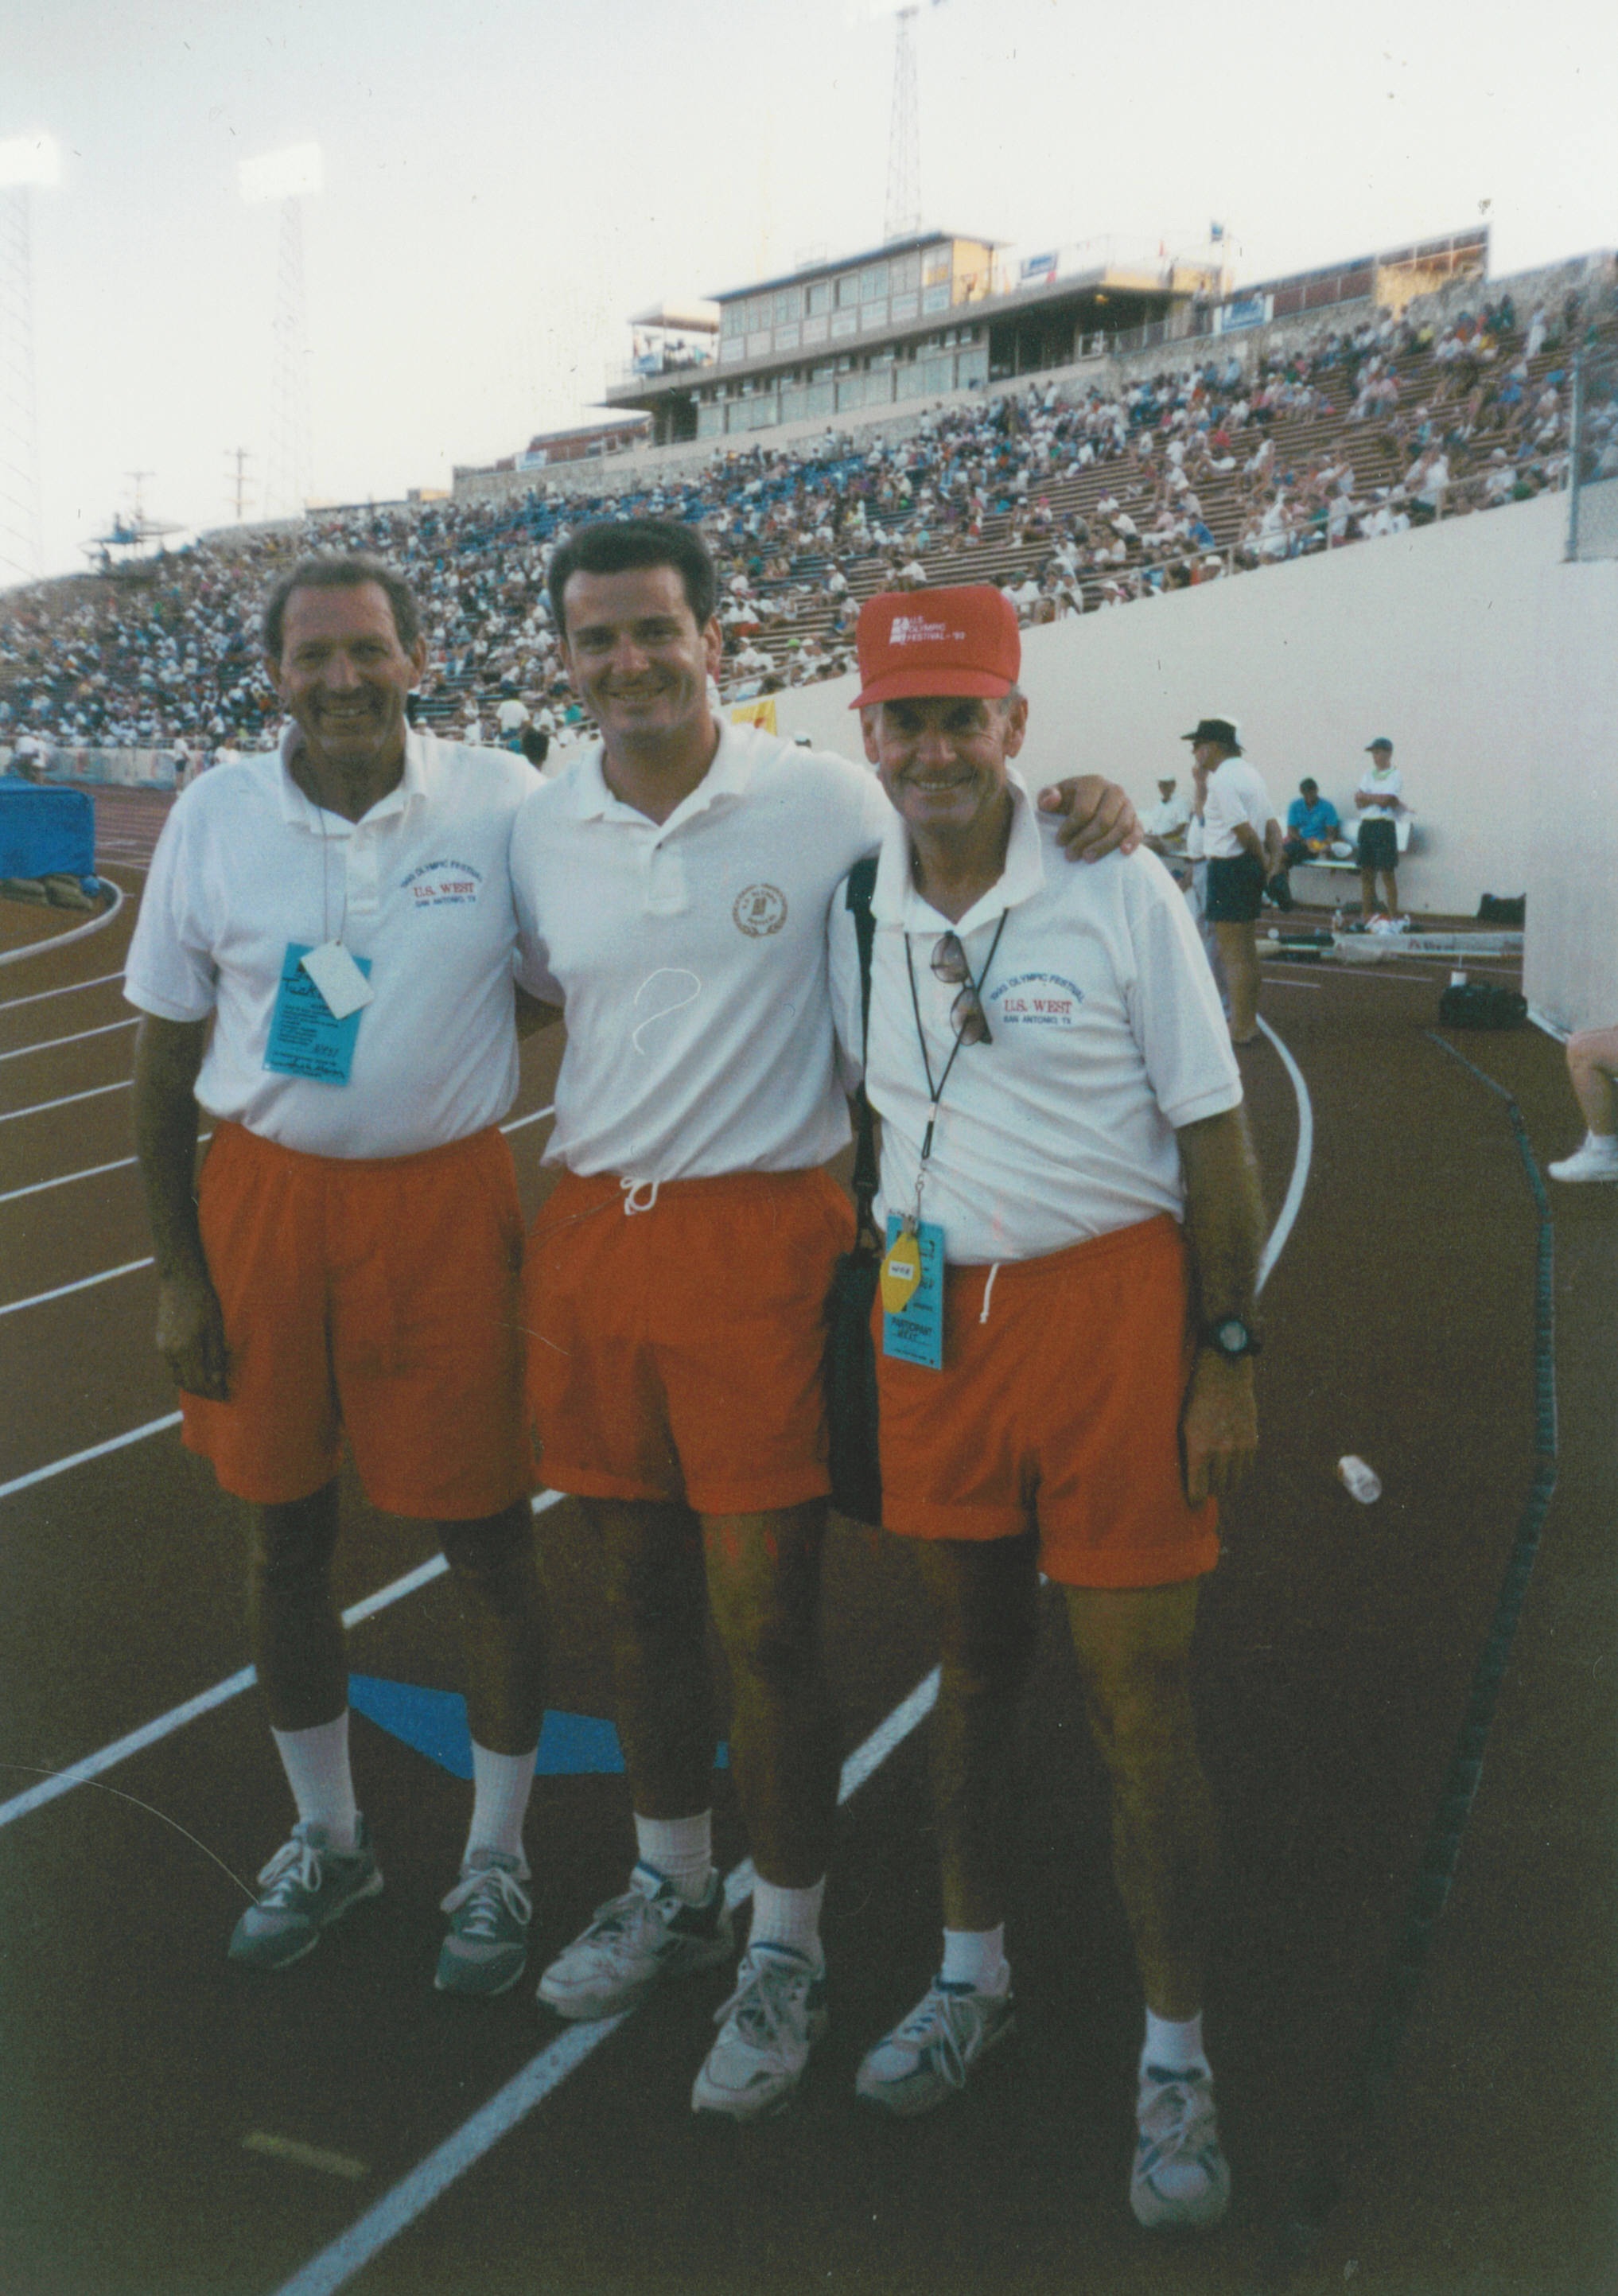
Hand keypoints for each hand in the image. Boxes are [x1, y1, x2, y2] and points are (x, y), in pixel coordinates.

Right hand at [155, 1268, 229, 1400]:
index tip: (226, 1395)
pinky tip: (198, 1366)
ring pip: (178, 1375)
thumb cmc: (203, 1301)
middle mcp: (170, 1352)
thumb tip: (216, 1382)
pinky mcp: (160, 1341)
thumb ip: (215, 1357)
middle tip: (220, 1391)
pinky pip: (173, 1364)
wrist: (179, 1281)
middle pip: (186, 1383)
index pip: (199, 1382)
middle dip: (204, 1391)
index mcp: (186, 1349)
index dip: (213, 1392)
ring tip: (211, 1381)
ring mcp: (162, 1347)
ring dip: (193, 1382)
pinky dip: (185, 1370)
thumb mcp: (215, 1328)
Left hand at [1038, 776, 1141, 860]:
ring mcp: (1127, 805)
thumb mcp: (1052, 797)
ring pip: (1121, 827)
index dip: (1070, 828)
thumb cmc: (1066, 802)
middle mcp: (1114, 791)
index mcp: (1094, 783)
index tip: (1059, 842)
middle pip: (1103, 820)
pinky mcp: (1136, 819)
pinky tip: (1123, 852)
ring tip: (1088, 858)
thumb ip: (1046, 797)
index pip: (1084, 810)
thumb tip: (1052, 800)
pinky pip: (1137, 831)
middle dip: (1085, 840)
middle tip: (1070, 856)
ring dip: (1104, 846)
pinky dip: (1132, 842)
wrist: (1087, 804)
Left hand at [1180, 1352, 1256, 1504]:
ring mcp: (1239, 1447)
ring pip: (1234, 1481)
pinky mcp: (1252, 1441)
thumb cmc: (1195, 1400)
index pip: (1199, 1489)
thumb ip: (1186, 1453)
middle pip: (1218, 1488)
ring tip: (1216, 1472)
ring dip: (1225, 1480)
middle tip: (1204, 1484)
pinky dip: (1238, 1468)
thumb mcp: (1183, 1426)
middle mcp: (1221, 1451)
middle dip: (1210, 1488)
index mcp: (1199, 1448)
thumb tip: (1186, 1479)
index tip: (1193, 1502)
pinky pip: (1246, 1468)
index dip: (1195, 1500)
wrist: (1223, 1375)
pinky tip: (1228, 1460)